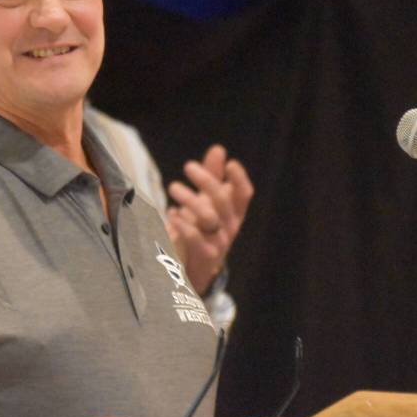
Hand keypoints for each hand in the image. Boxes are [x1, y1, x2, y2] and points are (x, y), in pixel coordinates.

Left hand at [166, 144, 253, 294]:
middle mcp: (231, 226)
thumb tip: (218, 149)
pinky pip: (194, 236)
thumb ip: (214, 176)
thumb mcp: (210, 202)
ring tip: (173, 186)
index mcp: (235, 212)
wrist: (198, 268)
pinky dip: (182, 223)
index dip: (240, 179)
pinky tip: (171, 213)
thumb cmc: (204, 227)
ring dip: (190, 199)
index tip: (230, 163)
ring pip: (208, 217)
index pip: (244, 194)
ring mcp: (220, 242)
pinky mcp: (205, 255)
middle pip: (223, 201)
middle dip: (206, 181)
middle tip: (188, 165)